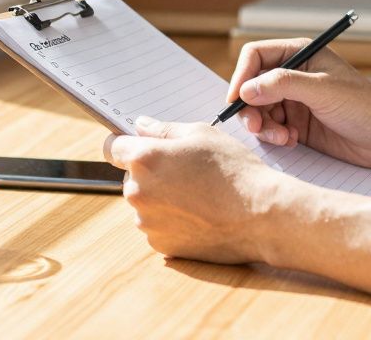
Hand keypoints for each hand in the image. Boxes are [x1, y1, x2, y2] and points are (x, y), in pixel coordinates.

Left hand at [104, 116, 292, 263]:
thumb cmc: (234, 170)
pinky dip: (172, 221)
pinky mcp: (161, 244)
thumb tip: (140, 126)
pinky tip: (199, 214)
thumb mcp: (202, 134)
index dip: (125, 144)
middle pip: (131, 177)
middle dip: (151, 173)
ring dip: (161, 198)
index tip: (137, 146)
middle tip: (186, 172)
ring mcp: (147, 222)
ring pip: (145, 203)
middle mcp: (138, 192)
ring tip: (198, 195)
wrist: (259, 216)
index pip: (111, 147)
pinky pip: (158, 227)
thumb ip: (163, 129)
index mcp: (144, 159)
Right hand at [226, 39, 370, 167]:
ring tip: (283, 138)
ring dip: (264, 126)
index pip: (256, 56)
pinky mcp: (298, 125)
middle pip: (252, 86)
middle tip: (256, 127)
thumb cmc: (365, 105)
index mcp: (301, 54)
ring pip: (259, 110)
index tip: (237, 99)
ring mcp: (295, 101)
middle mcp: (294, 75)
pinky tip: (293, 141)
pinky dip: (275, 136)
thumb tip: (246, 89)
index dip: (241, 76)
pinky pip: (271, 129)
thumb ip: (282, 85)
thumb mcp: (321, 90)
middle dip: (251, 107)